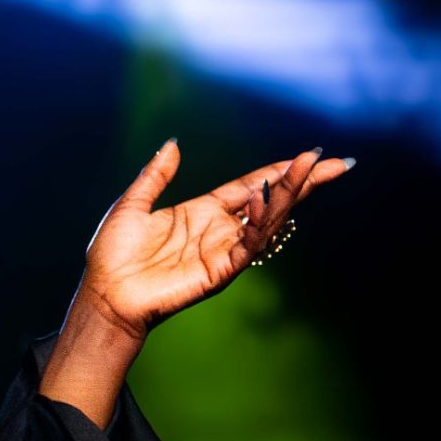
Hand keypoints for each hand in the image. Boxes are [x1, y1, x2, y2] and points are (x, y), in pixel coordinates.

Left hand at [39, 140, 353, 426]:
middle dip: (304, 183)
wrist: (103, 295)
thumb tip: (172, 144)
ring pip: (267, 221)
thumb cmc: (111, 257)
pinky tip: (264, 197)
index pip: (250, 186)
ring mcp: (222, 251)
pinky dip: (260, 222)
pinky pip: (248, 244)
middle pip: (271, 201)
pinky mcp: (219, 271)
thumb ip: (155, 176)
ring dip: (288, 195)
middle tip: (337, 164)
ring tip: (309, 169)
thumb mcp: (131, 205)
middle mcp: (218, 230)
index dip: (279, 171)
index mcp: (201, 212)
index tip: (309, 156)